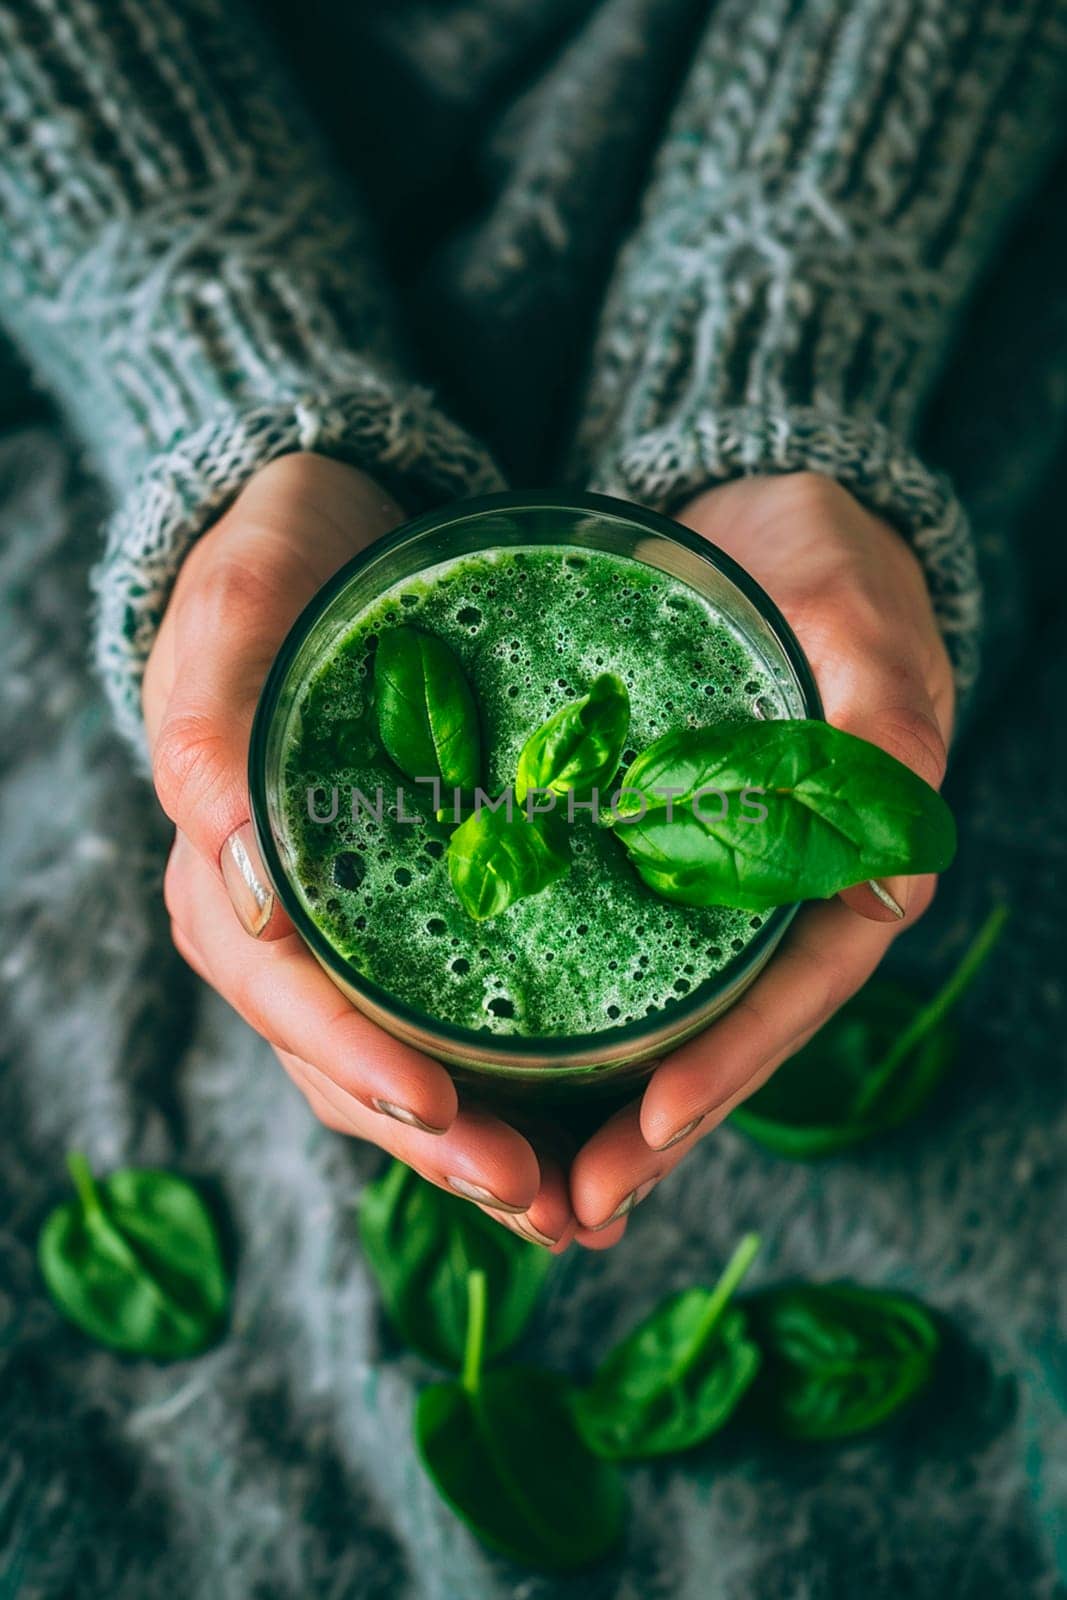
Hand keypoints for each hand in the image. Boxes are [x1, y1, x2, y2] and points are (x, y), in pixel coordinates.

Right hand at [145, 454, 574, 1252]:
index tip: (452, 1114)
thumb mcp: (245, 611)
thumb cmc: (283, 567)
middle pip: (359, 1070)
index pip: (290, 1001)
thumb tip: (235, 872)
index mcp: (231, 882)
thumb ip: (215, 728)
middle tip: (551, 1201)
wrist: (341, 543)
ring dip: (495, 1151)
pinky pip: (460, 1028)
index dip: (365, 1066)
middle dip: (451, 1147)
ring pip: (414, 1074)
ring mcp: (356, 942)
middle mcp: (288, 936)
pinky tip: (593, 1136)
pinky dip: (521, 1091)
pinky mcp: (418, 927)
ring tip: (590, 1207)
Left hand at [568, 472, 955, 1243]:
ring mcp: (719, 887)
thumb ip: (880, 702)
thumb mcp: (855, 613)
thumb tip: (887, 820)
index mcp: (852, 857)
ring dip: (607, 1107)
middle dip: (653, 1127)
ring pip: (669, 1018)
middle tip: (567, 1205)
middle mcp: (785, 891)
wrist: (758, 523)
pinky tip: (511, 1073)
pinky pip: (621, 960)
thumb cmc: (822, 564)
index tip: (648, 1123)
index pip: (795, 987)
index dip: (729, 1061)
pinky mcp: (657, 863)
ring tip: (531, 1186)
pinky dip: (578, 1028)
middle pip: (726, 1032)